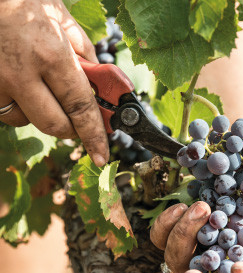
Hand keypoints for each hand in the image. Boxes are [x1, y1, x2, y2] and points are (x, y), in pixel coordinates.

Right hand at [0, 0, 108, 166]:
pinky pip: (7, 112)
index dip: (93, 135)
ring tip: (40, 85)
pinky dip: (19, 106)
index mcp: (50, 55)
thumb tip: (99, 87)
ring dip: (42, 112)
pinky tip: (20, 83)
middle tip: (77, 120)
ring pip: (28, 121)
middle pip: (55, 126)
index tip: (101, 155)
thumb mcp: (63, 21)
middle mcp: (22, 74)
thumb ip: (85, 57)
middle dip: (71, 128)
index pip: (80, 108)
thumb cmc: (26, 1)